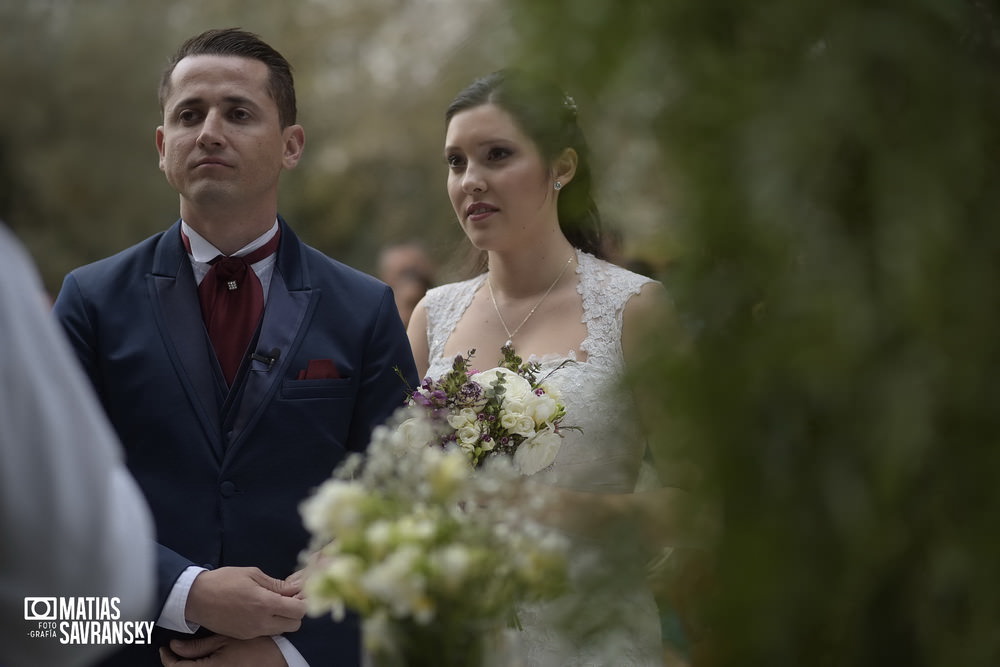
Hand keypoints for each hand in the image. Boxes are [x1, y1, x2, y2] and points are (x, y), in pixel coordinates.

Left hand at [159, 634, 285, 665]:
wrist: (279, 655)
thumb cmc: (255, 646)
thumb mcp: (224, 640)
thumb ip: (197, 646)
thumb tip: (174, 646)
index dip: (167, 658)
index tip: (165, 648)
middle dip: (175, 661)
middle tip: (173, 649)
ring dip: (187, 665)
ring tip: (188, 651)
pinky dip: (198, 666)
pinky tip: (201, 657)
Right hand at [185, 567, 304, 638]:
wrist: (196, 598)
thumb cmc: (224, 581)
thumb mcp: (252, 575)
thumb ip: (276, 584)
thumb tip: (295, 588)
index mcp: (265, 603)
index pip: (299, 610)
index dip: (302, 601)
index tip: (297, 592)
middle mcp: (261, 622)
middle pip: (295, 624)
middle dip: (295, 612)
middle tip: (287, 598)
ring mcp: (253, 632)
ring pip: (282, 630)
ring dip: (283, 619)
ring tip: (273, 604)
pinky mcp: (245, 636)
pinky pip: (266, 632)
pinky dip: (270, 624)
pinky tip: (261, 611)